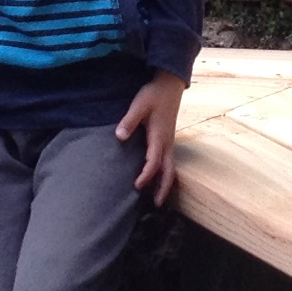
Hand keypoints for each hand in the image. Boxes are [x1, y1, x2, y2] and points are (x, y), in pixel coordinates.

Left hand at [117, 72, 185, 204]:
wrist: (169, 85)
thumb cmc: (154, 95)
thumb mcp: (139, 104)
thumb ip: (129, 120)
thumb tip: (120, 136)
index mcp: (159, 136)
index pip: (154, 162)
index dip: (146, 175)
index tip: (137, 186)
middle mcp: (167, 142)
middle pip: (169, 171)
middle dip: (164, 188)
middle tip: (157, 204)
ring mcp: (170, 142)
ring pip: (171, 168)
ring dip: (166, 183)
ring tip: (159, 198)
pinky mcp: (168, 140)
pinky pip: (169, 161)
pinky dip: (165, 174)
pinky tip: (158, 179)